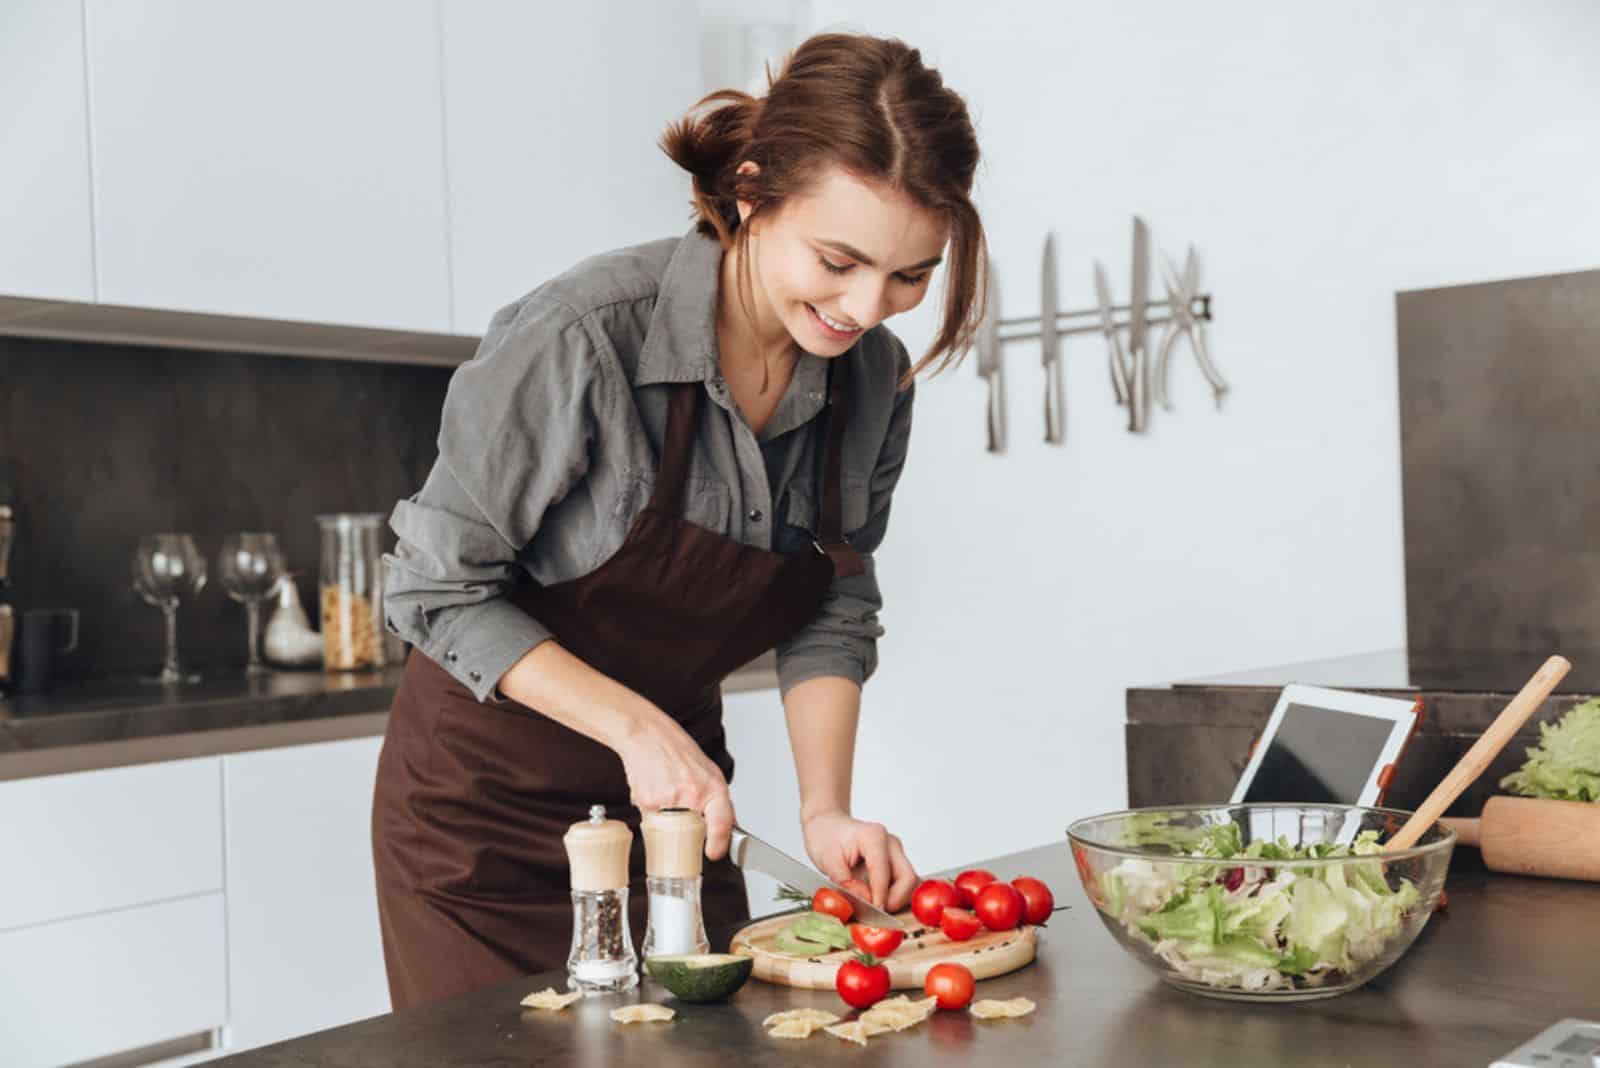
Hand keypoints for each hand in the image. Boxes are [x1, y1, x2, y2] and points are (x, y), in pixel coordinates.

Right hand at [617, 711, 736, 859]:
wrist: (647, 735)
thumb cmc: (677, 750)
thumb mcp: (709, 772)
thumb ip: (719, 801)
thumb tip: (728, 827)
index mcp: (714, 787)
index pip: (723, 824)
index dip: (719, 844)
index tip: (714, 852)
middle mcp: (694, 794)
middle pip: (694, 833)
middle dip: (688, 833)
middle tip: (684, 820)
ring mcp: (670, 799)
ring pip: (670, 828)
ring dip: (668, 819)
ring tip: (667, 794)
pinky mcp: (648, 803)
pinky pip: (652, 820)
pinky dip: (653, 811)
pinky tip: (654, 791)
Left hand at [801, 810, 918, 913]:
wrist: (828, 825)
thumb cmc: (826, 837)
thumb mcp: (827, 860)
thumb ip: (846, 882)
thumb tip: (865, 901)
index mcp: (874, 837)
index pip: (885, 873)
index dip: (880, 896)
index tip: (873, 911)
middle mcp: (890, 843)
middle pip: (908, 878)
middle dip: (895, 900)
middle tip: (876, 911)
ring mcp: (895, 853)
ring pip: (910, 883)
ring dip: (896, 899)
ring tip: (874, 905)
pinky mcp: (895, 862)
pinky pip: (902, 884)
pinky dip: (893, 896)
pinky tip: (876, 899)